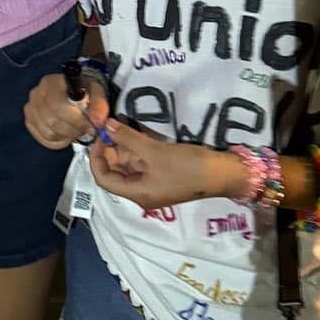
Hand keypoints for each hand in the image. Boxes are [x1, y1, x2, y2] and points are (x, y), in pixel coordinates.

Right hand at [24, 74, 108, 149]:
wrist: (73, 93)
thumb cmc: (84, 92)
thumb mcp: (96, 93)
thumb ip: (99, 106)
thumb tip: (97, 122)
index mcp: (51, 83)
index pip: (58, 106)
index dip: (75, 120)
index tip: (90, 125)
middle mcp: (36, 94)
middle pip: (51, 121)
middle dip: (72, 130)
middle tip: (84, 130)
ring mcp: (30, 108)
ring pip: (47, 133)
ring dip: (65, 136)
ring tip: (76, 131)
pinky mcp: (30, 122)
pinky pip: (43, 139)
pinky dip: (57, 142)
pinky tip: (66, 135)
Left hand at [89, 123, 244, 210]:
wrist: (223, 173)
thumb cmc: (187, 167)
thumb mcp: (155, 151)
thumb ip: (128, 138)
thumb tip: (107, 125)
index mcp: (137, 194)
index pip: (104, 179)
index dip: (96, 158)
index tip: (100, 136)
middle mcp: (142, 192)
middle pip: (117, 172)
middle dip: (111, 150)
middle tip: (111, 127)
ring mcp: (154, 184)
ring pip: (130, 165)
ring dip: (125, 147)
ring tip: (122, 125)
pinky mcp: (164, 175)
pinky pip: (144, 163)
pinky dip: (139, 149)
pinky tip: (138, 133)